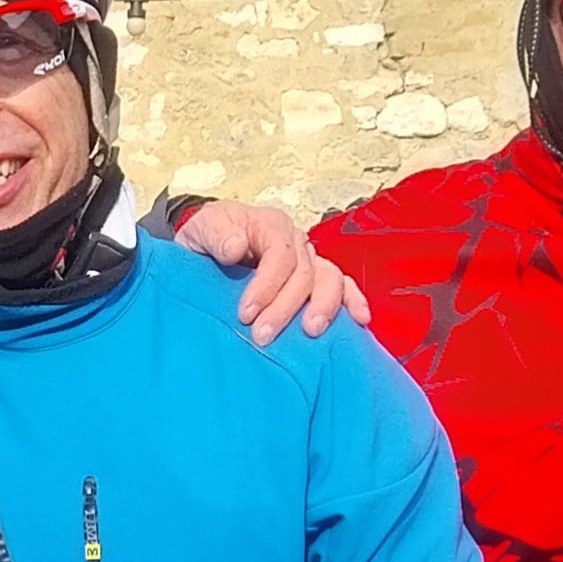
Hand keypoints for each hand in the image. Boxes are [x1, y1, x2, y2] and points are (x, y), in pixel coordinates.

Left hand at [169, 198, 373, 344]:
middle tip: (263, 336)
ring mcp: (309, 261)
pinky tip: (359, 320)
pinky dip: (353, 301)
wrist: (209, 250)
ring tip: (310, 331)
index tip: (245, 314)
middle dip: (285, 307)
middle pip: (304, 273)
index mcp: (270, 226)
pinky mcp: (315, 281)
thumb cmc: (208, 240)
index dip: (266, 286)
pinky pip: (342, 287)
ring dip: (323, 307)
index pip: (280, 254)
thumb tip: (235, 248)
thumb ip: (216, 234)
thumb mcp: (203, 228)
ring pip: (329, 279)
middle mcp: (295, 242)